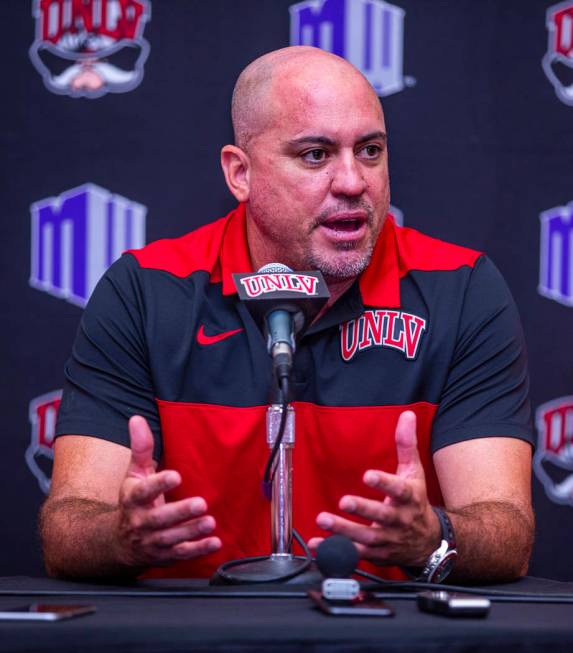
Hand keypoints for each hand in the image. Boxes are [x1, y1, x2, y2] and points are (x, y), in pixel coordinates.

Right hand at [116, 416, 221, 567]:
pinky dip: (198, 550)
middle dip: (180, 512)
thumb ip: (141, 448)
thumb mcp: (134, 474)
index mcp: (132, 499)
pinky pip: (181, 554)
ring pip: (171, 538)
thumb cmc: (133, 502)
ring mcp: (151, 541)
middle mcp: (140, 522)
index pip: (143, 492)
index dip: (158, 484)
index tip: (175, 475)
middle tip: (201, 503)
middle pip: (159, 519)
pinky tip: (214, 542)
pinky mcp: (164, 555)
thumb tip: (137, 419)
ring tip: (210, 522)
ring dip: (191, 531)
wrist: (119, 543)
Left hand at [309, 411, 440, 566]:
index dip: (384, 484)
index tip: (368, 475)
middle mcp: (399, 520)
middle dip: (363, 510)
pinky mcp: (377, 554)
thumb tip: (407, 416)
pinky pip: (355, 554)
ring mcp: (388, 539)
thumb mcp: (414, 471)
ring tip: (324, 520)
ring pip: (366, 537)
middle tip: (344, 501)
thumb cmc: (416, 501)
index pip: (398, 490)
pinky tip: (317, 544)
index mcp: (409, 498)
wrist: (429, 542)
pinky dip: (335, 550)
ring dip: (344, 530)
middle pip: (381, 516)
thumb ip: (406, 444)